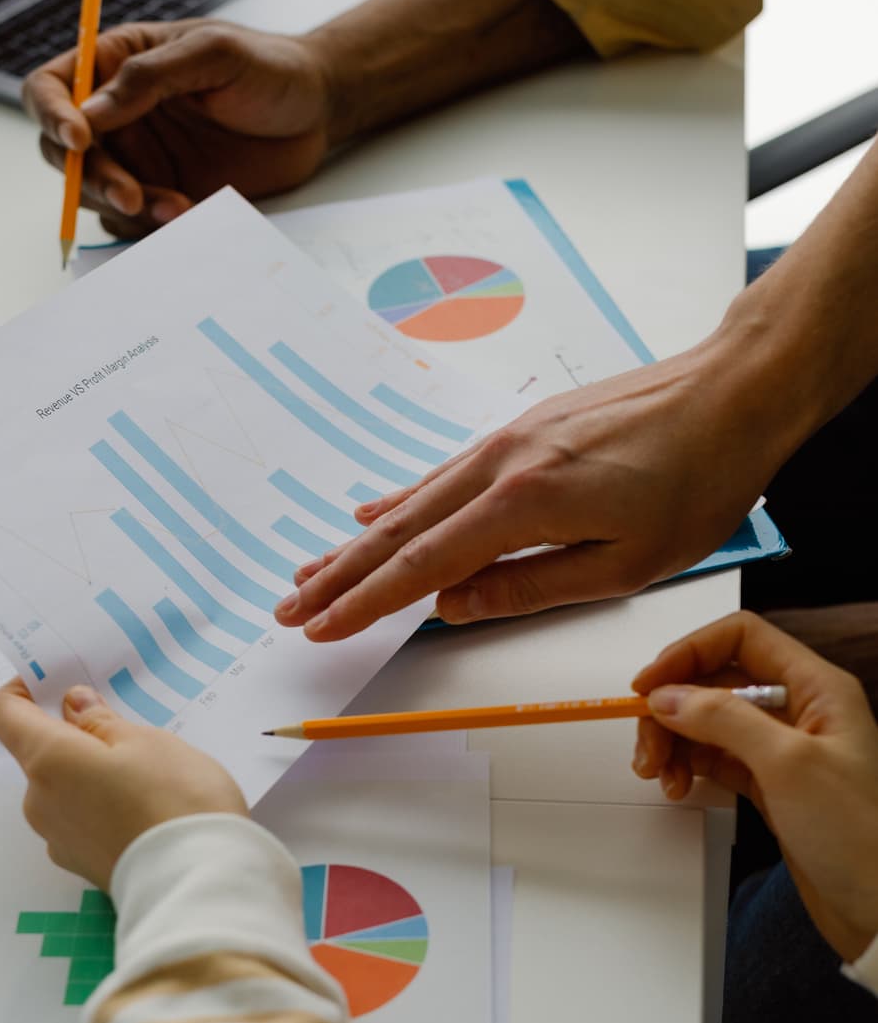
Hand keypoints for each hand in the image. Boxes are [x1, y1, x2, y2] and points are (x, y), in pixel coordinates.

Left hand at [0, 679, 246, 892]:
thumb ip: (101, 721)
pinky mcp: (81, 867)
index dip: (23, 690)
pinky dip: (104, 809)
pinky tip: (147, 812)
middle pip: (42, 755)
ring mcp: (58, 840)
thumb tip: (73, 705)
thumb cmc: (174, 797)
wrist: (200, 884)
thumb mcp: (146, 741)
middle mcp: (39, 801)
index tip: (56, 683)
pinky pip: (84, 822)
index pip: (4, 714)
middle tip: (130, 733)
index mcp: (47, 760)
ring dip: (93, 776)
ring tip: (149, 778)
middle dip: (76, 739)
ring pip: (65, 791)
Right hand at [23, 20, 332, 237]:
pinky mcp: (162, 193)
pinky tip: (190, 213)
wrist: (316, 113)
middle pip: (63, 153)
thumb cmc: (270, 68)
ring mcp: (138, 158)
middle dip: (91, 178)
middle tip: (132, 195)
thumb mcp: (214, 53)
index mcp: (117, 63)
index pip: (52, 88)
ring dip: (129, 208)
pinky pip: (133, 222)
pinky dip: (152, 227)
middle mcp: (117, 113)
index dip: (52, 115)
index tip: (78, 141)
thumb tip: (92, 111)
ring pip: (95, 195)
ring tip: (181, 207)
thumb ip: (151, 76)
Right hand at [274, 330, 784, 639]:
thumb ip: (529, 588)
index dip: (364, 605)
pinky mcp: (522, 432)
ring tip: (312, 570)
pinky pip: (444, 473)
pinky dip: (401, 499)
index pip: (421, 567)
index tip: (319, 629)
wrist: (732, 393)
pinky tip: (373, 509)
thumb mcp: (624, 563)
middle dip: (339, 575)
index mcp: (523, 503)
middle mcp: (500, 464)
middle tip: (289, 606)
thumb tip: (453, 608)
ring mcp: (506, 441)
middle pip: (399, 531)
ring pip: (413, 501)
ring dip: (358, 540)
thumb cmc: (697, 480)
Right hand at [631, 612, 877, 962]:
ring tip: (661, 773)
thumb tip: (671, 695)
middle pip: (717, 681)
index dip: (690, 653)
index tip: (649, 686)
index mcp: (818, 688)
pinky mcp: (771, 784)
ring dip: (676, 740)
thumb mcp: (788, 765)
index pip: (742, 639)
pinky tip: (681, 784)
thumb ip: (725, 719)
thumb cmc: (863, 836)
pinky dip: (691, 766)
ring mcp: (784, 749)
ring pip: (710, 722)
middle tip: (649, 745)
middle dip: (674, 707)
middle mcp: (800, 711)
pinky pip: (717, 758)